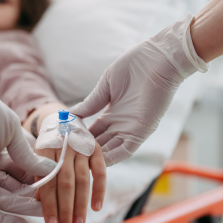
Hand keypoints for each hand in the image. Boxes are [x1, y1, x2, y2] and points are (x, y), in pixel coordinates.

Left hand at [0, 70, 55, 222]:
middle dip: (36, 196)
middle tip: (58, 203)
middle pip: (16, 188)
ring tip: (49, 213)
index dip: (40, 178)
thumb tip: (52, 169)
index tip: (58, 182)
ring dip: (27, 208)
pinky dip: (5, 221)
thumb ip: (28, 155)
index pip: (23, 171)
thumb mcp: (13, 133)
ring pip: (7, 201)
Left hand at [34, 114, 105, 222]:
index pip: (48, 181)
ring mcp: (82, 148)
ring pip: (83, 181)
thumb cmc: (47, 143)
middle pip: (66, 183)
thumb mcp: (37, 154)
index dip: (50, 204)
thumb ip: (39, 175)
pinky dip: (99, 190)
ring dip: (81, 205)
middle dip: (65, 209)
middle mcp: (66, 148)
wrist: (62, 118)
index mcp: (46, 149)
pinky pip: (100, 172)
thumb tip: (39, 201)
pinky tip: (96, 207)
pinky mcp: (96, 149)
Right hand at [70, 14, 207, 165]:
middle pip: (99, 144)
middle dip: (85, 152)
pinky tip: (98, 163)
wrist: (158, 58)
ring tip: (78, 165)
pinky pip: (126, 149)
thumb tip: (71, 115)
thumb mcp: (106, 85)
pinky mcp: (142, 130)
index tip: (64, 144)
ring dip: (96, 158)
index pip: (93, 132)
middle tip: (68, 159)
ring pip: (110, 150)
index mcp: (112, 112)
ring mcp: (131, 128)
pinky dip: (113, 157)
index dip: (79, 139)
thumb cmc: (136, 65)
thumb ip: (91, 102)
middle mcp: (121, 124)